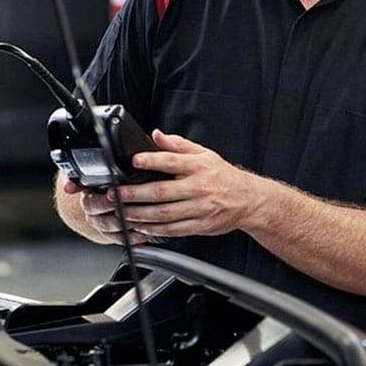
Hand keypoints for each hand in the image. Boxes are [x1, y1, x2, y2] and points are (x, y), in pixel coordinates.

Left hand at [87, 129, 260, 239]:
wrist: (249, 200)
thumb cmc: (223, 177)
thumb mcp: (204, 154)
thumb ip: (178, 145)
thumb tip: (156, 135)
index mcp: (199, 167)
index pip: (172, 161)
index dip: (151, 161)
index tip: (134, 161)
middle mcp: (200, 187)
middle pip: (162, 192)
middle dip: (134, 194)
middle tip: (116, 194)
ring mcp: (200, 208)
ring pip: (164, 213)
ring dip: (139, 214)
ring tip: (122, 212)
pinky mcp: (201, 225)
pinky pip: (172, 229)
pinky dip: (154, 229)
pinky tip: (141, 226)